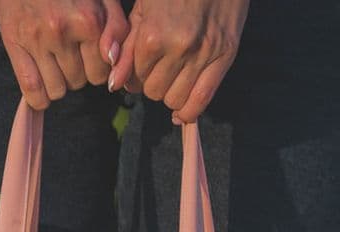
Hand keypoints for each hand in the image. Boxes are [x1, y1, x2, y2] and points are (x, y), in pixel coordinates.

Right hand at [0, 0, 130, 109]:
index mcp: (88, 20)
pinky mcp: (14, 44)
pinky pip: (32, 90)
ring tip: (54, 62)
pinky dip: (39, 97)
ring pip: (57, 90)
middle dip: (77, 73)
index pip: (101, 74)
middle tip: (69, 53)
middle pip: (79, 83)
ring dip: (58, 83)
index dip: (96, 69)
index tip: (88, 56)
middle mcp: (63, 32)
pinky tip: (41, 84)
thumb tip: (113, 60)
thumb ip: (117, 27)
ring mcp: (36, 40)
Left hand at [108, 0, 246, 123]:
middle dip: (153, 85)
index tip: (142, 67)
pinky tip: (183, 110)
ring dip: (170, 94)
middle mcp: (178, 47)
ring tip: (173, 79)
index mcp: (153, 35)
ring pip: (176, 100)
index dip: (136, 76)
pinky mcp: (225, 55)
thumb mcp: (143, 9)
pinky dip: (189, 112)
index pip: (136, 78)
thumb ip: (126, 48)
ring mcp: (204, 54)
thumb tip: (114, 85)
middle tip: (159, 70)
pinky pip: (203, 100)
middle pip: (154, 93)